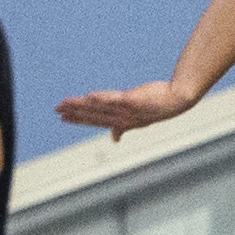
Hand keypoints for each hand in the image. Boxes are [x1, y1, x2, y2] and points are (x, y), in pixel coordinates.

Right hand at [58, 78, 194, 137]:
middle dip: (74, 112)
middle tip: (57, 109)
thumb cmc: (157, 106)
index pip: (95, 121)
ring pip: (99, 108)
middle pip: (93, 115)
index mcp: (121, 123)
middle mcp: (122, 119)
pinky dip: (102, 99)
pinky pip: (114, 100)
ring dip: (81, 105)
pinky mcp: (133, 100)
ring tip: (66, 102)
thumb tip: (114, 139)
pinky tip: (89, 96)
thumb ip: (122, 126)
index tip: (63, 117)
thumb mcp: (138, 119)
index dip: (78, 119)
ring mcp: (127, 110)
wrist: (176, 100)